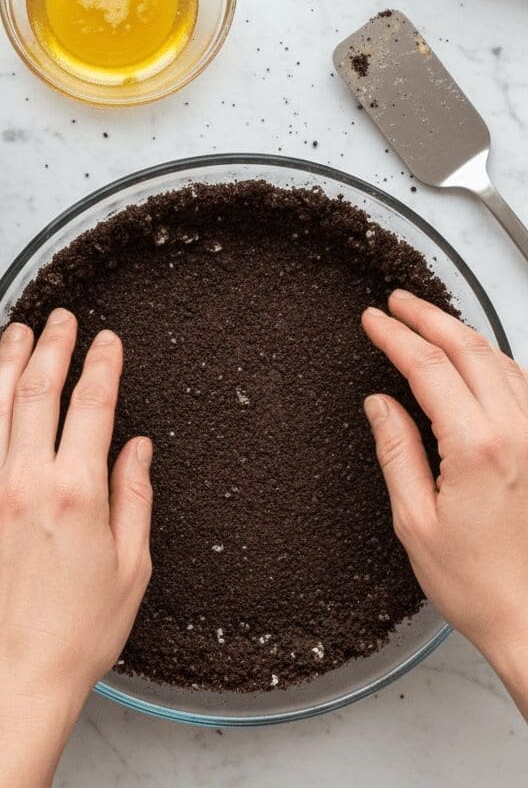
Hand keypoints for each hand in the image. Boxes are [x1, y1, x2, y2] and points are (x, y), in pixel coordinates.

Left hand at [0, 310, 152, 787]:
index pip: (91, 405)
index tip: (107, 341)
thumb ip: (134, 497)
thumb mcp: (131, 567)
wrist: (14, 673)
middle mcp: (26, 480)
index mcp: (76, 492)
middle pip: (38, 390)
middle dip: (52, 346)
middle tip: (60, 319)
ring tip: (16, 330)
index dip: (102, 364)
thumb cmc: (77, 631)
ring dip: (5, 360)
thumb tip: (136, 448)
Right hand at [362, 289, 527, 717]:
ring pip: (502, 361)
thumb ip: (397, 451)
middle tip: (398, 302)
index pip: (429, 367)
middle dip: (430, 317)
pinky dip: (492, 361)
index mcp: (479, 448)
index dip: (396, 336)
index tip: (372, 319)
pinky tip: (475, 361)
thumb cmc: (477, 584)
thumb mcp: (414, 520)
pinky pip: (522, 387)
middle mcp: (518, 434)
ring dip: (463, 334)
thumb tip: (380, 404)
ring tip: (430, 321)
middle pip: (471, 350)